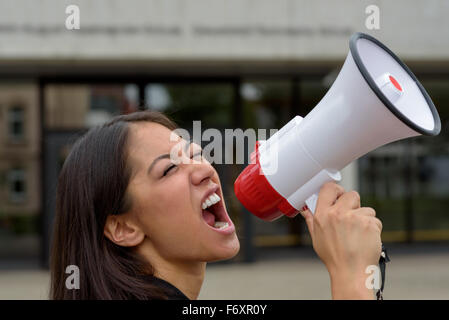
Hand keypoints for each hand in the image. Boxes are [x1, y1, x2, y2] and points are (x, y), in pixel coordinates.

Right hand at [300, 182, 382, 298]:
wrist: (351, 272)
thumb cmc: (334, 258)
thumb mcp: (317, 238)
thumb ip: (312, 220)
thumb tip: (305, 210)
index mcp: (322, 215)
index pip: (328, 188)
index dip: (336, 190)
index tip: (339, 194)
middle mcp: (337, 214)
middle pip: (351, 194)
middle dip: (354, 204)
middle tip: (352, 217)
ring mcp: (354, 218)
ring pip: (366, 208)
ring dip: (365, 218)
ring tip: (358, 234)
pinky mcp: (369, 223)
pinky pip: (374, 220)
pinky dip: (373, 228)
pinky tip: (366, 239)